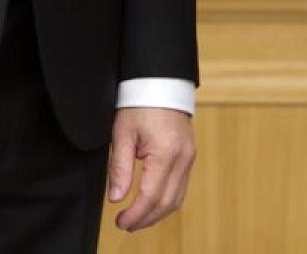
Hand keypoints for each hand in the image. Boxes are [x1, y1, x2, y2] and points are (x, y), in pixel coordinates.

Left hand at [107, 105, 194, 231]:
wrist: (160, 82)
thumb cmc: (140, 104)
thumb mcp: (122, 134)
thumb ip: (119, 168)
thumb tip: (117, 198)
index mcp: (166, 152)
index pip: (151, 196)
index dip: (135, 214)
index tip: (120, 221)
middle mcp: (183, 158)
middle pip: (167, 202)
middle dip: (146, 219)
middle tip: (125, 224)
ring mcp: (189, 157)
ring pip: (177, 199)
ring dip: (157, 214)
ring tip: (137, 219)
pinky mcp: (189, 156)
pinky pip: (181, 188)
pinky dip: (167, 202)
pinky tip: (152, 205)